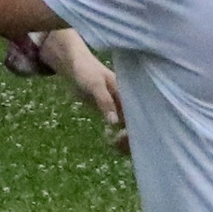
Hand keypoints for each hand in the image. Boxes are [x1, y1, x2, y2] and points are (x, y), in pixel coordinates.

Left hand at [43, 32, 126, 150]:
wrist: (74, 66)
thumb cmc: (87, 72)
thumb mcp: (95, 85)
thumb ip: (105, 101)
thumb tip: (114, 123)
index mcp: (126, 92)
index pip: (137, 114)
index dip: (136, 128)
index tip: (124, 138)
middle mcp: (126, 100)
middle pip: (135, 122)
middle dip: (130, 136)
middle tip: (117, 144)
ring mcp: (118, 106)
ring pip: (127, 126)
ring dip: (123, 138)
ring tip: (113, 145)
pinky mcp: (109, 110)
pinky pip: (116, 126)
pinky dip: (115, 134)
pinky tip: (109, 140)